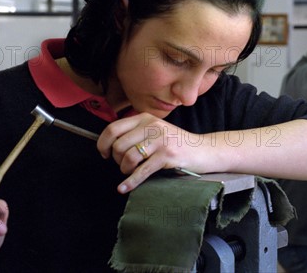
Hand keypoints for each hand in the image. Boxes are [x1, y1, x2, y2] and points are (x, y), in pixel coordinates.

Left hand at [97, 113, 213, 192]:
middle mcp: (152, 126)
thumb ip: (136, 132)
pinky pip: (142, 171)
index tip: (104, 153)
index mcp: (145, 118)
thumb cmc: (176, 143)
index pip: (113, 128)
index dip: (103, 143)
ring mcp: (160, 140)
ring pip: (129, 157)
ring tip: (131, 172)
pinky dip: (130, 182)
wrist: (203, 150)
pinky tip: (124, 188)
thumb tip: (109, 144)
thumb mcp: (156, 130)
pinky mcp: (167, 155)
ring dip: (125, 170)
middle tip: (123, 165)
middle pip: (119, 145)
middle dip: (116, 160)